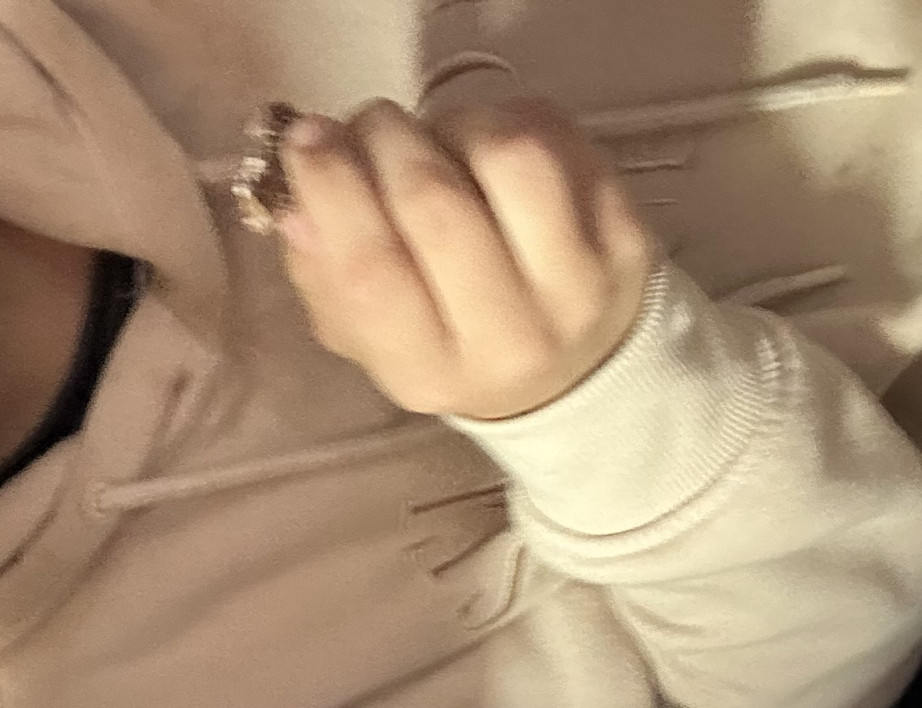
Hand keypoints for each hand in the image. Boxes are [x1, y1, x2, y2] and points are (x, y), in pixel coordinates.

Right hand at [275, 95, 654, 420]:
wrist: (574, 372)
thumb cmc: (450, 343)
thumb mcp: (370, 337)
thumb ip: (323, 277)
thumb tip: (297, 203)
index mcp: (428, 372)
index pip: (372, 273)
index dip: (332, 192)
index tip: (306, 141)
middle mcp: (508, 337)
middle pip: (435, 207)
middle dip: (384, 144)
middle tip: (366, 126)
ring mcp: (578, 284)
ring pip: (509, 160)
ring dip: (452, 126)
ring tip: (434, 139)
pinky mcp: (624, 231)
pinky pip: (557, 141)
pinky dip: (504, 119)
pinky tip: (482, 146)